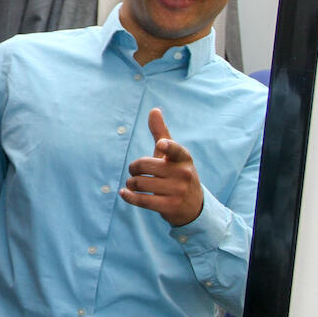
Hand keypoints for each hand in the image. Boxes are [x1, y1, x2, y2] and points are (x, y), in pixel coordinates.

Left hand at [120, 108, 203, 226]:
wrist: (193, 206)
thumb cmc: (177, 173)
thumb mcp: (172, 155)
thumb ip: (161, 133)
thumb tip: (154, 110)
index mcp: (183, 158)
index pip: (176, 149)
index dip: (167, 146)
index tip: (160, 145)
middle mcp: (183, 174)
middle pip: (144, 165)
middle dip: (133, 168)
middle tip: (135, 172)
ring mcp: (178, 191)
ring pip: (140, 183)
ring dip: (131, 184)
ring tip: (134, 184)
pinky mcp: (169, 206)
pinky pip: (142, 200)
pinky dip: (129, 196)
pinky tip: (124, 193)